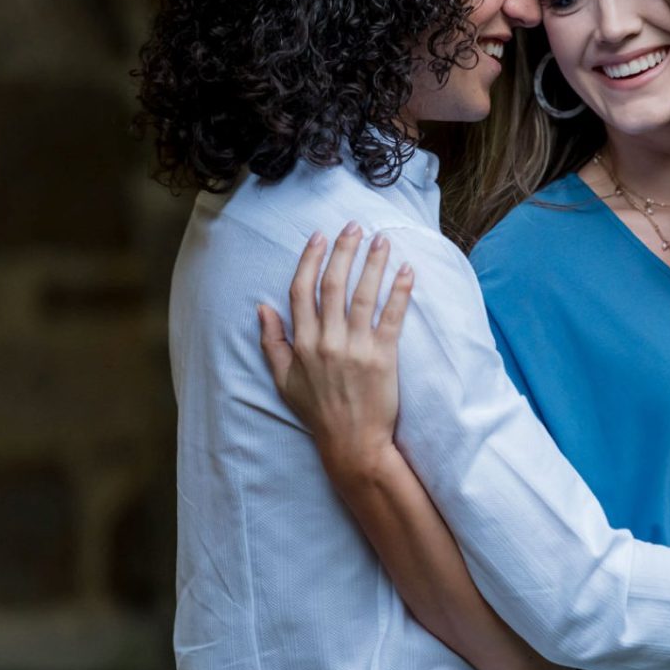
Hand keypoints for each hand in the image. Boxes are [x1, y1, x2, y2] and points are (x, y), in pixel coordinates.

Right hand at [257, 222, 414, 475]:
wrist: (352, 443)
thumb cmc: (317, 412)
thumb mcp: (284, 380)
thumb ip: (272, 343)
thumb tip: (262, 308)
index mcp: (302, 344)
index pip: (302, 291)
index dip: (310, 259)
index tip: (319, 237)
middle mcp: (327, 341)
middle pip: (333, 284)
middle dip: (343, 250)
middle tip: (354, 226)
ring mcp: (356, 349)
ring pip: (363, 295)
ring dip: (373, 263)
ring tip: (382, 239)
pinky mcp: (383, 358)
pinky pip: (392, 317)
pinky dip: (400, 292)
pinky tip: (407, 270)